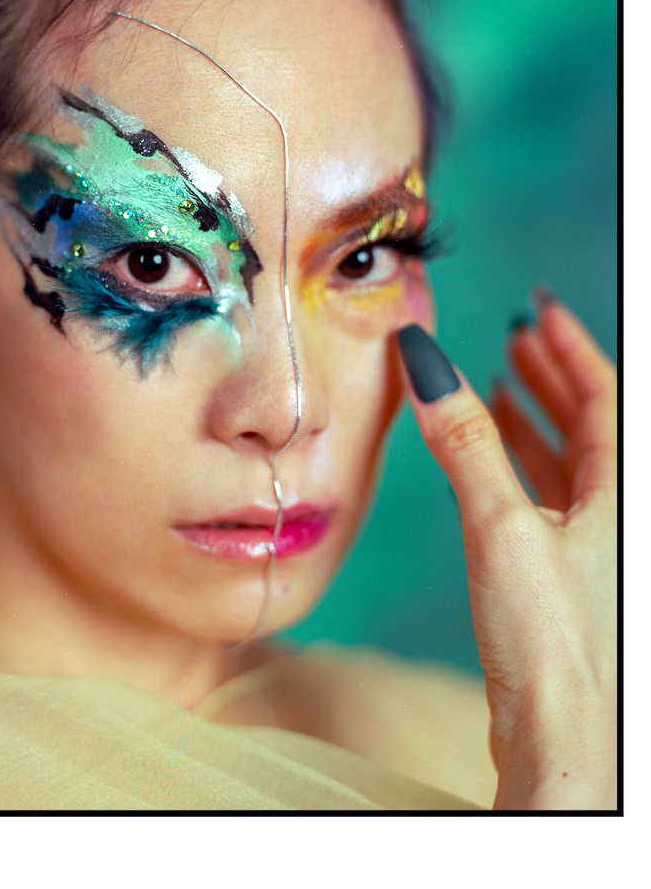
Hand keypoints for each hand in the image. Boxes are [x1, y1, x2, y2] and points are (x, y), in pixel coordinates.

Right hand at [396, 297, 616, 809]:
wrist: (564, 738)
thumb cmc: (551, 642)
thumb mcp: (500, 525)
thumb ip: (464, 442)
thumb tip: (427, 363)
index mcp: (619, 494)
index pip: (604, 395)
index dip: (569, 346)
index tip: (540, 309)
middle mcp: (615, 517)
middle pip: (591, 423)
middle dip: (552, 376)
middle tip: (515, 339)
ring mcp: (594, 548)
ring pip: (569, 462)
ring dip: (535, 420)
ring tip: (497, 386)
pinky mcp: (566, 580)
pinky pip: (549, 500)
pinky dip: (520, 468)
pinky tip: (491, 458)